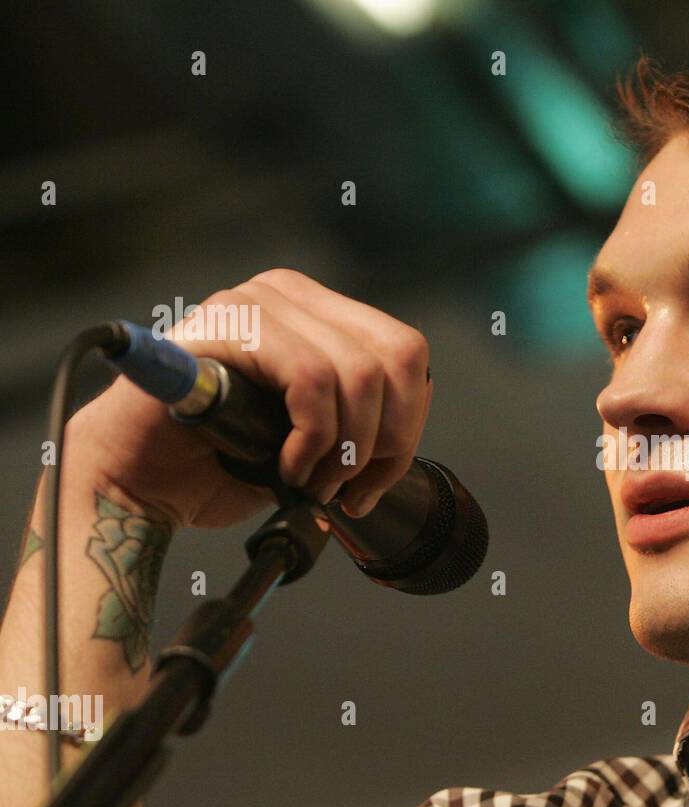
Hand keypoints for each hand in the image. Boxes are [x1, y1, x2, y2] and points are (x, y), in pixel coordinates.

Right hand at [69, 269, 431, 529]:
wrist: (137, 480)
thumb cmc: (220, 461)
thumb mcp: (316, 442)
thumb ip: (362, 424)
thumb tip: (401, 446)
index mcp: (319, 314)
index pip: (407, 353)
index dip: (407, 423)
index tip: (375, 476)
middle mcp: (290, 296)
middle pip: (396, 359)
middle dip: (386, 440)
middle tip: (347, 485)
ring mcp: (257, 303)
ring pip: (359, 374)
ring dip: (345, 448)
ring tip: (309, 480)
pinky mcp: (228, 326)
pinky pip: (312, 380)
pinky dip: (312, 439)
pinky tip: (285, 465)